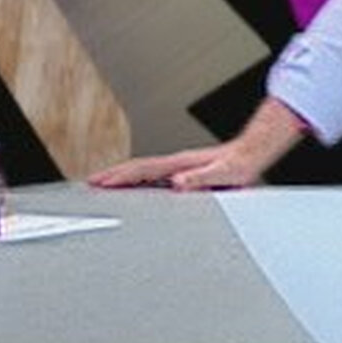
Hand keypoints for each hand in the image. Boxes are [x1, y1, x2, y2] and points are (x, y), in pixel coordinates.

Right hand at [91, 103, 304, 192]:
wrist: (251, 153)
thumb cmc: (239, 165)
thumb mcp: (223, 174)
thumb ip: (201, 179)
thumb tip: (178, 183)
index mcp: (180, 164)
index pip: (142, 169)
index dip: (120, 176)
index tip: (100, 182)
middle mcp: (176, 164)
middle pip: (136, 168)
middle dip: (111, 175)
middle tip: (90, 183)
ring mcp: (177, 167)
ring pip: (141, 171)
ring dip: (120, 177)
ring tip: (102, 185)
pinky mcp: (182, 173)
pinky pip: (152, 176)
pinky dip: (136, 181)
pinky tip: (132, 189)